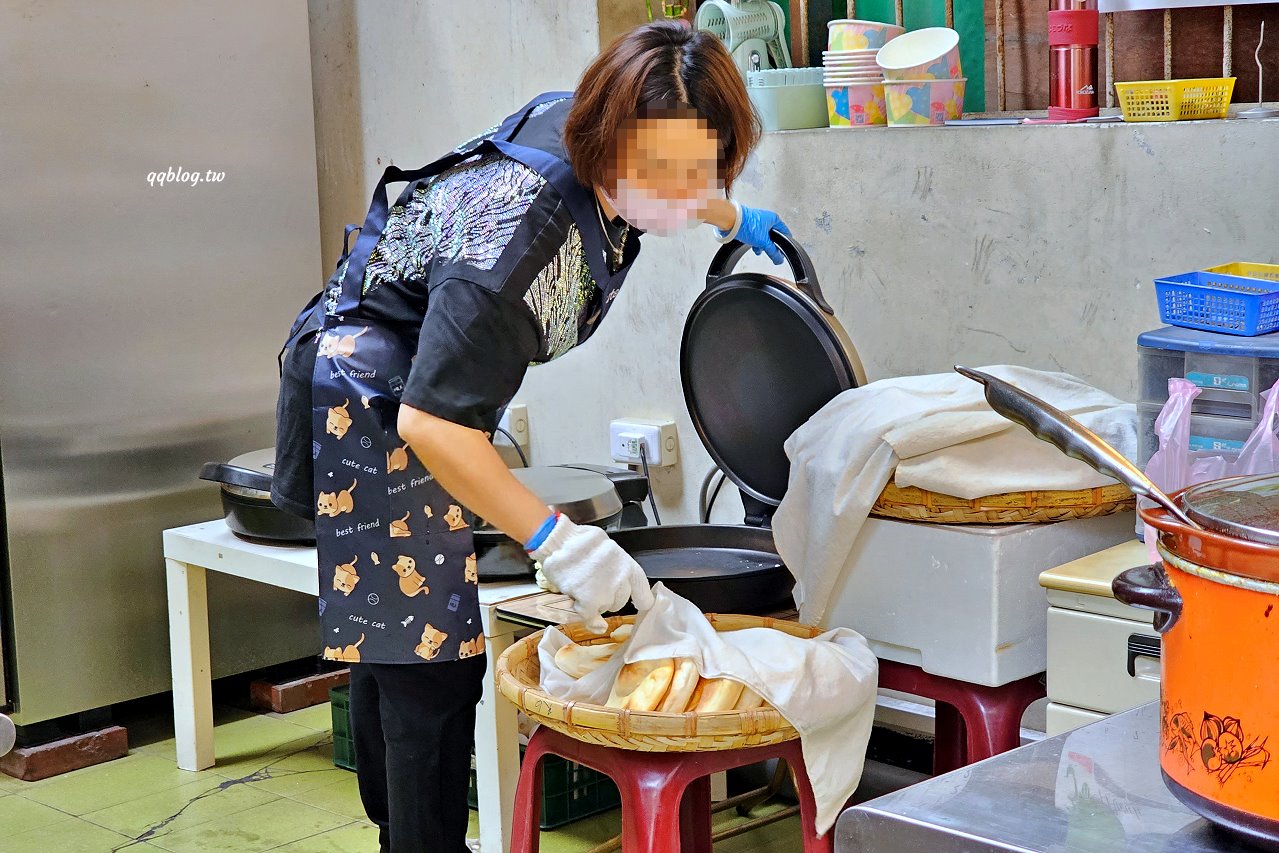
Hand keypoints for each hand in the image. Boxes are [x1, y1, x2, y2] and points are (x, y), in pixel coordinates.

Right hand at [530, 517, 654, 632]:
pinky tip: (574, 599)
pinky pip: (588, 615)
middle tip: (593, 586)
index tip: (639, 604)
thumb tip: (613, 590)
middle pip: (620, 601)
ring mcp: (605, 592)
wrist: (558, 541)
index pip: (642, 591)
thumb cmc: (579, 541)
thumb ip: (614, 569)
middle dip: (608, 598)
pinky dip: (581, 611)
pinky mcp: (589, 601)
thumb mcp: (606, 549)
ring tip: (580, 586)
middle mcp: (620, 580)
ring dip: (593, 602)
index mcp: (627, 565)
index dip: (640, 600)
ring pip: (603, 608)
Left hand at [736, 206, 790, 264]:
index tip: (783, 251)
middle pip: (773, 236)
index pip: (785, 233)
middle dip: (770, 245)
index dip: (785, 243)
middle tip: (770, 251)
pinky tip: (752, 246)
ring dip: (761, 244)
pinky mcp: (750, 225)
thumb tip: (779, 259)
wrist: (731, 221)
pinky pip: (756, 235)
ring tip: (758, 249)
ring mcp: (758, 221)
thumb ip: (772, 251)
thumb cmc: (747, 225)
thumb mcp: (763, 241)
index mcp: (774, 219)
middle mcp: (767, 218)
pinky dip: (755, 241)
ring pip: (764, 236)